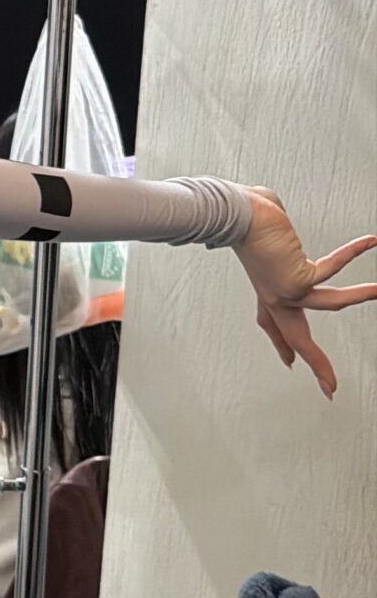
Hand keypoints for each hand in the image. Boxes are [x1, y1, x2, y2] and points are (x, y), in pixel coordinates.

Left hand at [234, 191, 376, 397]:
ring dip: (360, 294)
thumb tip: (272, 210)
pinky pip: (336, 267)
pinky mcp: (299, 278)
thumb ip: (272, 227)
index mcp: (264, 289)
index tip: (289, 361)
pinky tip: (371, 241)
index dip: (281, 344)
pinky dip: (354, 251)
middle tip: (330, 387)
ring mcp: (287, 291)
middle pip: (298, 337)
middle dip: (317, 363)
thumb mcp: (258, 230)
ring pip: (331, 305)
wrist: (234, 212)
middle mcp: (275, 295)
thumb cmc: (244, 215)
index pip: (271, 323)